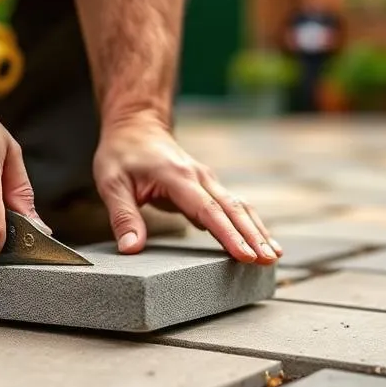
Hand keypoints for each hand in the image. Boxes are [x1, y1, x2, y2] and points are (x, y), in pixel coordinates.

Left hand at [93, 116, 282, 263]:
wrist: (136, 125)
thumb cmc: (121, 154)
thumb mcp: (111, 183)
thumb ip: (123, 216)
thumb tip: (131, 248)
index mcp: (177, 177)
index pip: (208, 210)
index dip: (228, 235)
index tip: (245, 255)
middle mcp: (199, 177)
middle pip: (233, 209)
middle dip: (253, 236)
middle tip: (269, 261)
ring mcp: (206, 180)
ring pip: (239, 207)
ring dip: (257, 230)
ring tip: (273, 256)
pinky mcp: (208, 186)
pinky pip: (232, 206)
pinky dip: (249, 224)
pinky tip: (260, 242)